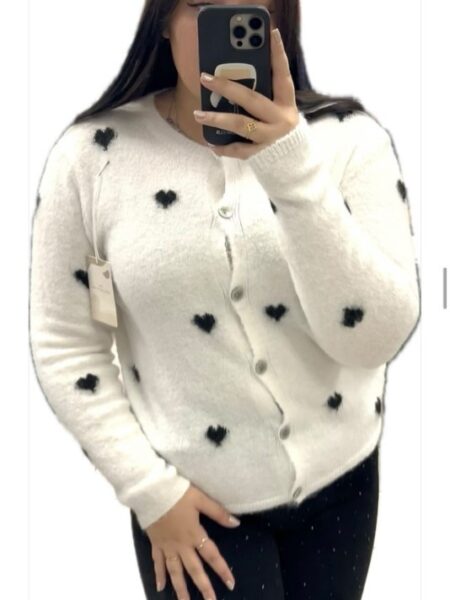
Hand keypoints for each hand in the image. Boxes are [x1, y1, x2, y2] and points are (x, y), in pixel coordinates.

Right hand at [145, 484, 239, 599]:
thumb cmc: (177, 493)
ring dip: (181, 588)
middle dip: (203, 587)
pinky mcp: (155, 543)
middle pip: (194, 569)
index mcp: (194, 534)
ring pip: (175, 571)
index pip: (211, 556)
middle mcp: (181, 545)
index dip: (222, 570)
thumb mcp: (201, 499)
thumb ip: (218, 512)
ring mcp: (167, 546)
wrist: (151, 491)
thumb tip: (236, 523)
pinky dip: (159, 575)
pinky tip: (160, 587)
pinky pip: (157, 562)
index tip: (230, 584)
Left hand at [194, 27, 299, 159]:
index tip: (270, 32)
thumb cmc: (277, 123)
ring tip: (198, 114)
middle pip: (252, 100)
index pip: (282, 74)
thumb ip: (263, 91)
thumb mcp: (277, 105)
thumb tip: (235, 72)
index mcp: (286, 102)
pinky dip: (224, 147)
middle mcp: (280, 119)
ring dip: (218, 119)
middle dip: (227, 88)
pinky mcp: (260, 153)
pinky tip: (210, 143)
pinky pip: (239, 149)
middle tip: (205, 79)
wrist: (291, 158)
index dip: (278, 55)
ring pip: (241, 125)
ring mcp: (270, 137)